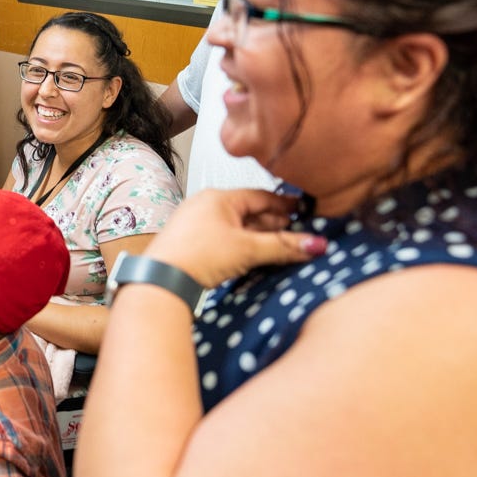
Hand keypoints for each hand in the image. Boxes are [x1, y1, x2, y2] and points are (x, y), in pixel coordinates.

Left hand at [145, 189, 326, 288]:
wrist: (161, 280)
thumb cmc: (196, 256)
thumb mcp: (247, 249)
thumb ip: (282, 245)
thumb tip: (315, 244)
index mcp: (218, 197)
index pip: (260, 196)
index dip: (285, 205)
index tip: (305, 211)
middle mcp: (206, 206)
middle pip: (249, 212)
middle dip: (274, 223)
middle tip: (299, 232)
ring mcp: (198, 225)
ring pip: (238, 227)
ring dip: (260, 236)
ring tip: (283, 246)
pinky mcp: (193, 244)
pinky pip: (226, 239)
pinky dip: (244, 245)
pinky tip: (256, 256)